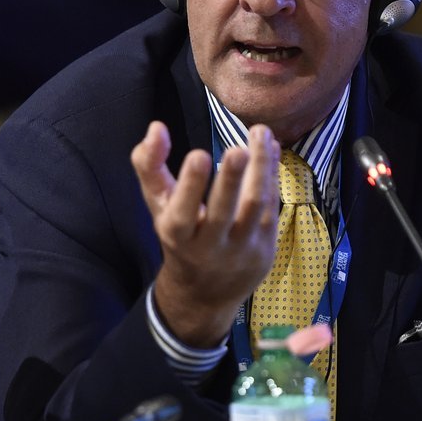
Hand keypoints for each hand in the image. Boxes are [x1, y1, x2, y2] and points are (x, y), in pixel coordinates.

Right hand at [131, 120, 280, 347]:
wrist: (204, 293)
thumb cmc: (178, 236)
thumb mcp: (157, 205)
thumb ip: (149, 165)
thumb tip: (156, 127)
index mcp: (177, 236)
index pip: (182, 213)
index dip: (190, 185)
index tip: (199, 154)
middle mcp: (209, 247)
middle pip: (223, 213)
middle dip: (231, 180)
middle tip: (238, 149)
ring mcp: (241, 251)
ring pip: (255, 207)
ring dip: (261, 168)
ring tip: (260, 132)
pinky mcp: (265, 250)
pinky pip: (270, 208)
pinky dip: (272, 176)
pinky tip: (271, 149)